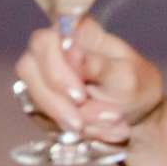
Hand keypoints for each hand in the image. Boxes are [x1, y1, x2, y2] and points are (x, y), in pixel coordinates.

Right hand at [12, 21, 163, 147]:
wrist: (138, 117)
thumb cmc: (136, 87)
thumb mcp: (127, 77)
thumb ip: (98, 65)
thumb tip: (71, 50)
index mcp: (75, 34)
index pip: (44, 41)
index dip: (55, 69)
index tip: (79, 96)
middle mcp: (51, 52)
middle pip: (28, 70)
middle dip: (58, 103)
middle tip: (84, 122)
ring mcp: (42, 77)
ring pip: (33, 100)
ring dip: (69, 120)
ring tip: (108, 124)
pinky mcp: (40, 102)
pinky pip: (42, 119)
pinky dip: (71, 131)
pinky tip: (100, 131)